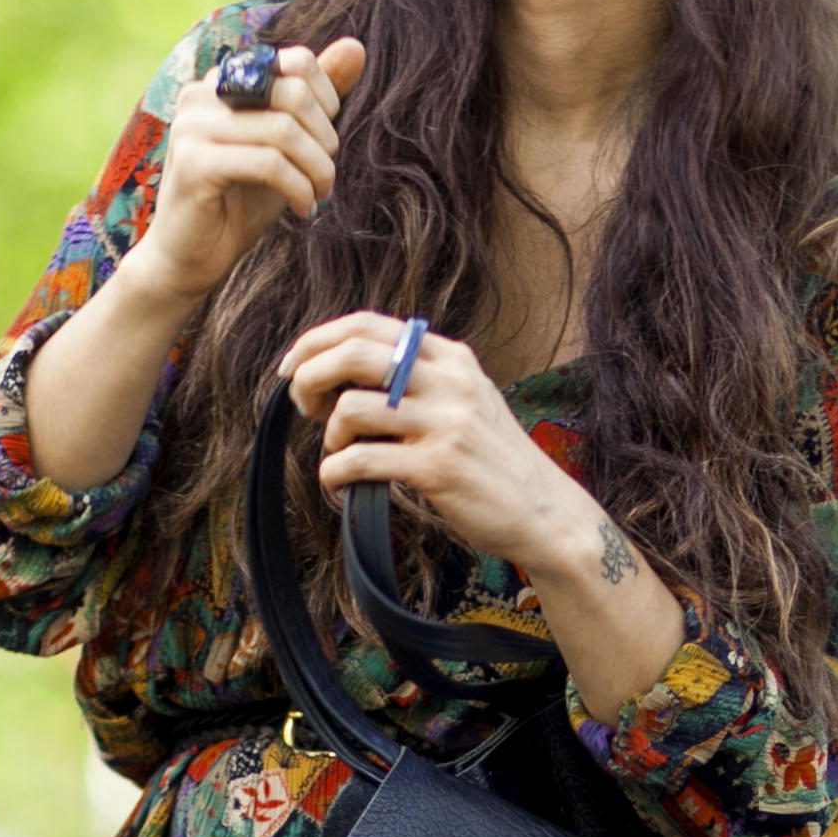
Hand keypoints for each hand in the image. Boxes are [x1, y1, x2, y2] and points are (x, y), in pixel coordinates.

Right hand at [136, 38, 366, 309]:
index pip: (296, 61)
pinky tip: (302, 209)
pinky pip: (268, 163)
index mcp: (223, 81)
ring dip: (316, 170)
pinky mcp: (194, 164)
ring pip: (284, 130)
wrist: (190, 260)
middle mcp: (202, 93)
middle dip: (325, 140)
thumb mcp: (287, 147)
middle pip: (294, 93)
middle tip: (326, 178)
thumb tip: (357, 46)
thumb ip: (316, 99)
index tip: (326, 143)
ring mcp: (192, 126)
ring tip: (317, 196)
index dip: (328, 101)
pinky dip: (297, 188)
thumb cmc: (239, 203)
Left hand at [279, 311, 689, 714]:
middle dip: (309, 377)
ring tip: (340, 454)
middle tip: (302, 406)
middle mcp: (449, 381)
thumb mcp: (466, 400)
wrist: (545, 511)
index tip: (291, 365)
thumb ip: (418, 379)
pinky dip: (335, 473)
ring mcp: (445, 424)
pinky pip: (361, 460)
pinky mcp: (438, 468)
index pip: (368, 325)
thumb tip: (345, 372)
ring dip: (330, 435)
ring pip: (352, 408)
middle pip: (353, 355)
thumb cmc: (492, 461)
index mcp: (451, 357)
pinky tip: (339, 485)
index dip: (317, 340)